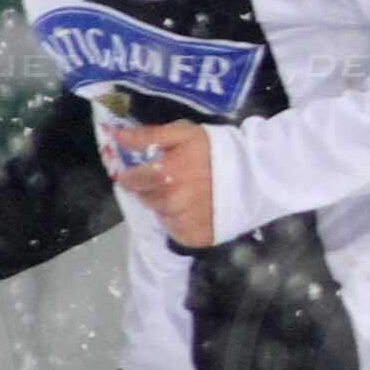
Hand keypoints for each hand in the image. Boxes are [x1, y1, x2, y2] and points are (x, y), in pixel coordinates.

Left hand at [104, 111, 219, 246]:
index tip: (144, 172)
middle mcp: (170, 202)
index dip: (134, 175)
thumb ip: (147, 135)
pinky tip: (194, 209)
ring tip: (185, 194)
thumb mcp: (184, 132)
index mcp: (164, 175)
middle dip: (152, 190)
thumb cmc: (217, 150)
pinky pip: (176, 230)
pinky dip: (180, 221)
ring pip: (161, 215)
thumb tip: (115, 135)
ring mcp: (182, 222)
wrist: (254, 176)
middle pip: (145, 199)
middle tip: (171, 181)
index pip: (131, 181)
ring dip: (166, 206)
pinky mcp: (193, 237)